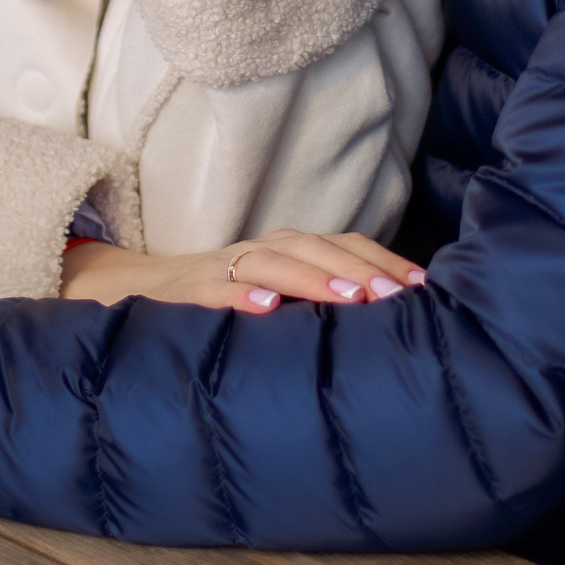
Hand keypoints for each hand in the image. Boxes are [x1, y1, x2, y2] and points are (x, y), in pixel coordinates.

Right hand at [61, 228, 424, 312]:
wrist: (141, 291)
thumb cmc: (226, 302)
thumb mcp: (278, 297)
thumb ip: (322, 302)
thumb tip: (393, 319)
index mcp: (288, 251)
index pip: (343, 245)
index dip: (382, 261)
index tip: (423, 287)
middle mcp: (261, 251)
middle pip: (315, 248)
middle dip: (358, 270)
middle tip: (396, 295)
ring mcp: (223, 269)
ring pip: (272, 262)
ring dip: (313, 278)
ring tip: (350, 299)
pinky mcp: (188, 293)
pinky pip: (214, 292)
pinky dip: (239, 297)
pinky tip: (264, 308)